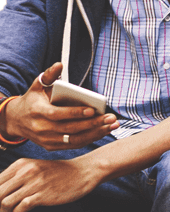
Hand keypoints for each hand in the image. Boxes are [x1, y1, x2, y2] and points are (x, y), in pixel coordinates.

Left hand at [0, 157, 106, 211]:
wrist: (82, 172)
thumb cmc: (60, 172)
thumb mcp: (35, 167)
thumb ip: (18, 176)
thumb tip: (2, 190)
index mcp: (20, 164)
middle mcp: (25, 172)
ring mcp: (34, 183)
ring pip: (5, 202)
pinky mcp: (43, 194)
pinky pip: (21, 207)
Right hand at [2, 64, 116, 149]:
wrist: (16, 120)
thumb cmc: (32, 100)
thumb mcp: (37, 86)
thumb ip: (48, 75)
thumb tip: (59, 65)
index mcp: (38, 112)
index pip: (58, 114)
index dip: (75, 113)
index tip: (92, 110)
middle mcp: (41, 128)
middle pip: (70, 129)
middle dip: (93, 124)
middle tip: (111, 118)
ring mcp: (46, 139)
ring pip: (74, 140)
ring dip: (95, 133)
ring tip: (112, 126)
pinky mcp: (51, 146)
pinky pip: (73, 145)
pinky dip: (89, 139)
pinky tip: (102, 132)